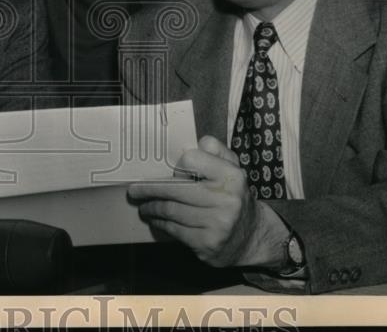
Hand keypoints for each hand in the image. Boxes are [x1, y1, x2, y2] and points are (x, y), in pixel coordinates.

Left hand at [127, 135, 288, 268]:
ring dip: (151, 208)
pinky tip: (156, 220)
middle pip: (175, 189)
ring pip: (171, 211)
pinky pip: (175, 230)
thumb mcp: (233, 169)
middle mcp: (225, 199)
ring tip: (143, 206)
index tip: (171, 172)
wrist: (252, 238)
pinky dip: (161, 224)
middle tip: (134, 190)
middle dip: (149, 190)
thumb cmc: (235, 198)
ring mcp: (216, 224)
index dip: (178, 166)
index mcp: (231, 176)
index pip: (191, 161)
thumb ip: (217, 151)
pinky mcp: (207, 244)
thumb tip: (199, 141)